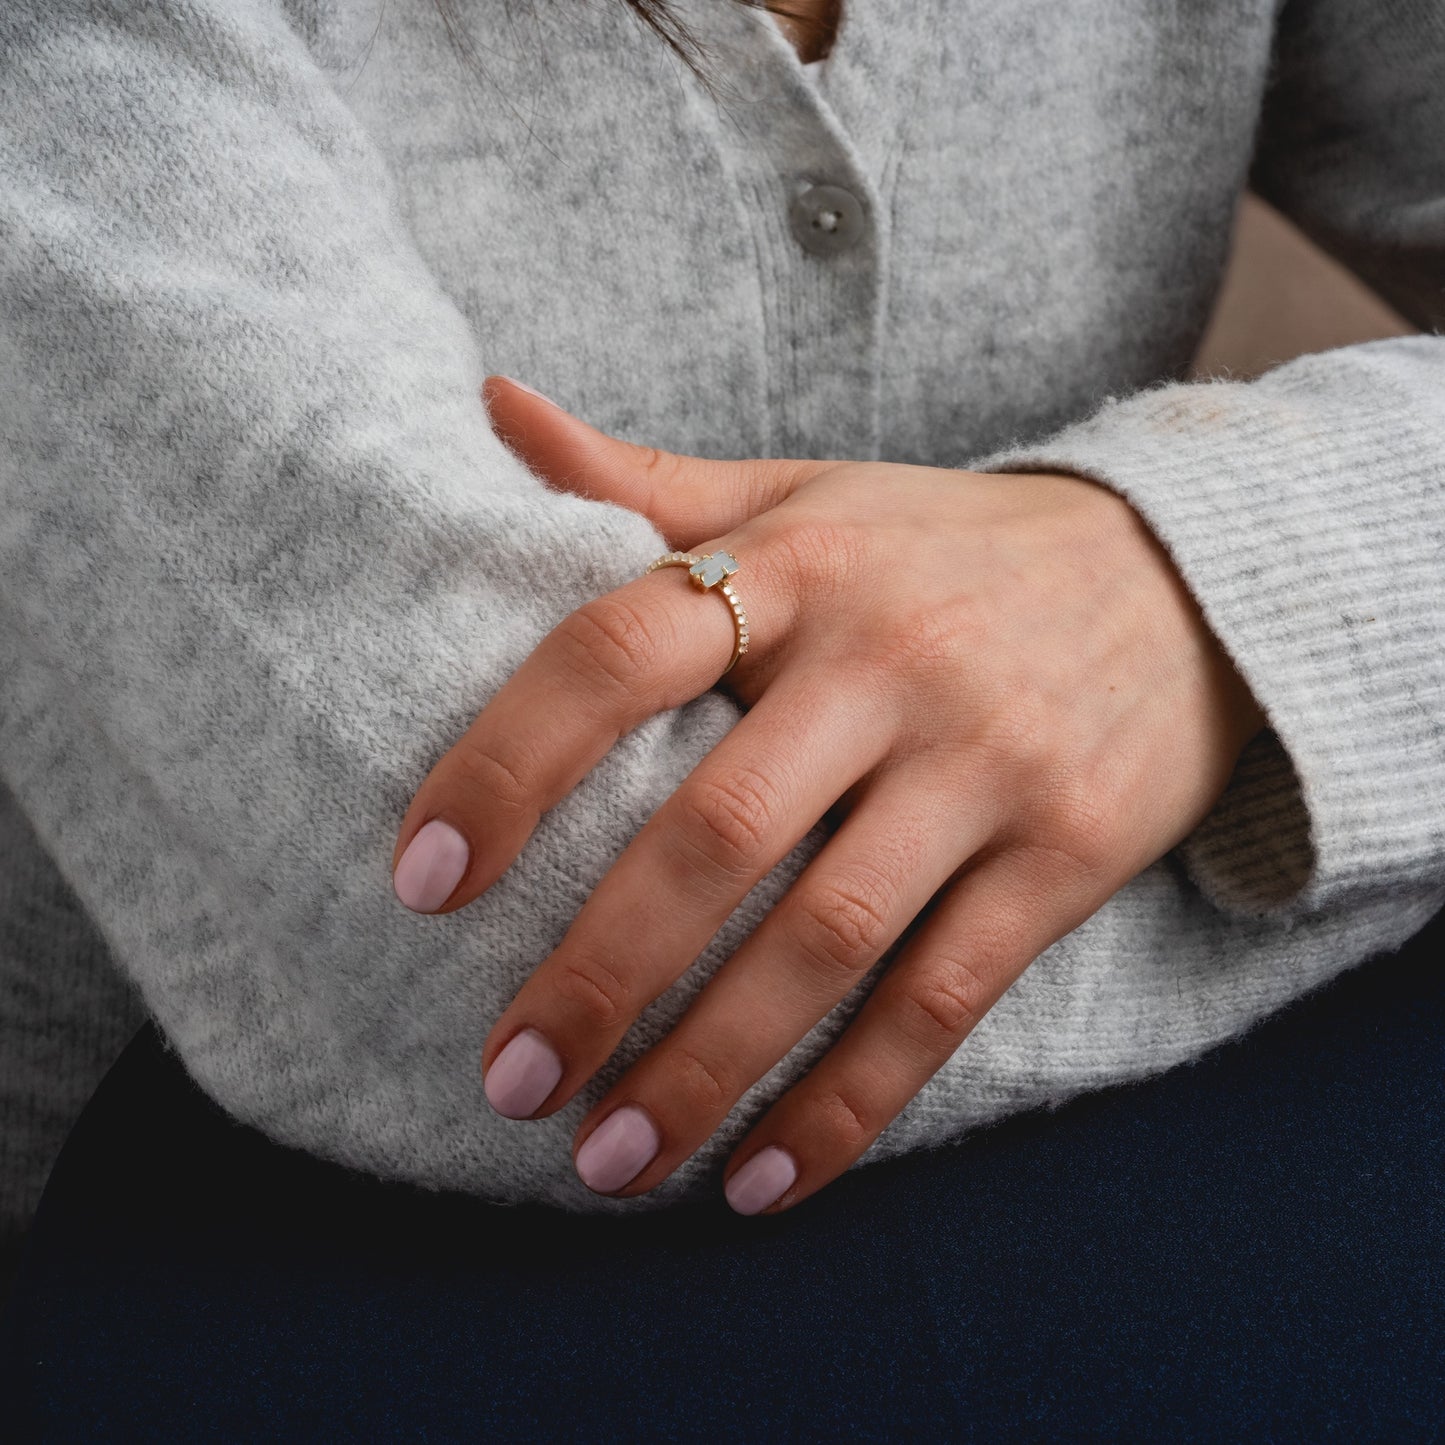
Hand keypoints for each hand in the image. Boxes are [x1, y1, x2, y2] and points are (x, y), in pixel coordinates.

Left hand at [391, 375, 1266, 1214]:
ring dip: (708, 1067)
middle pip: (717, 836)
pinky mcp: (1066, 857)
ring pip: (828, 941)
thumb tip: (484, 407)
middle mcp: (890, 665)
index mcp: (801, 567)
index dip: (508, 765)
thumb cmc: (944, 550)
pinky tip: (761, 1182)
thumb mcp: (806, 494)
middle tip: (508, 1080)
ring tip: (607, 1162)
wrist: (1184, 576)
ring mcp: (986, 766)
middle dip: (600, 973)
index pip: (618, 654)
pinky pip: (942, 1000)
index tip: (423, 883)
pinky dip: (848, 1106)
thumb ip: (644, 479)